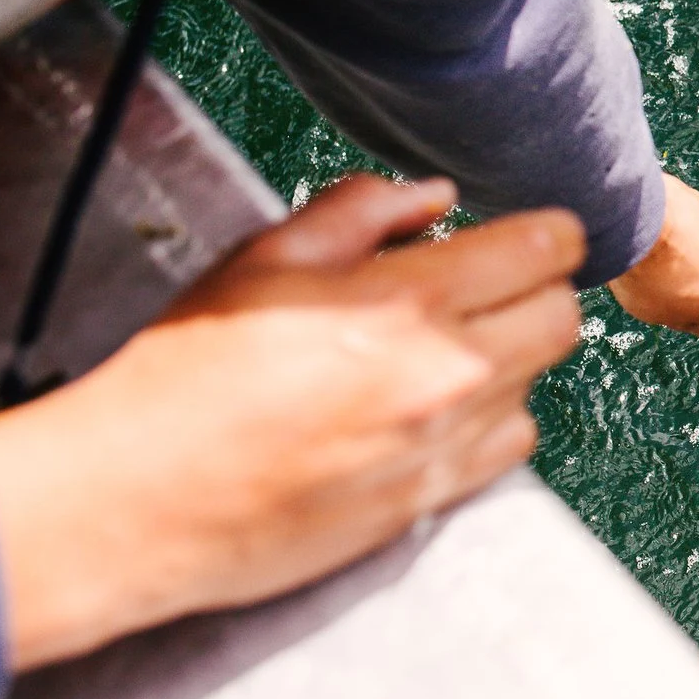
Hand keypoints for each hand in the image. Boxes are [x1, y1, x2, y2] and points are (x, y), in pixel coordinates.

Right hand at [0, 173, 582, 672]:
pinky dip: (489, 420)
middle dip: (532, 290)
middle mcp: (447, 376)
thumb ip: (363, 209)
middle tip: (481, 286)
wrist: (136, 498)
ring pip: (538, 381)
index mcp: (410, 302)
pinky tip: (433, 407)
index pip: (547, 248)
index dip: (544, 231)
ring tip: (439, 349)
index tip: (524, 234)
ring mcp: (445, 445)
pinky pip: (510, 446)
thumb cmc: (190, 374)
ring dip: (508, 356)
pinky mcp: (431, 501)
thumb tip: (434, 197)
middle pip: (562, 315)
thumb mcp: (266, 256)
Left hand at [607, 173, 698, 351]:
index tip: (682, 309)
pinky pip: (674, 220)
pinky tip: (638, 242)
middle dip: (692, 277)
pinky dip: (660, 231)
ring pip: (695, 241)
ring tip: (644, 264)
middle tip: (661, 288)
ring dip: (675, 253)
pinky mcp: (682, 193)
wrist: (630, 216)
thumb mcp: (689, 316)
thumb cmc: (660, 269)